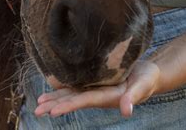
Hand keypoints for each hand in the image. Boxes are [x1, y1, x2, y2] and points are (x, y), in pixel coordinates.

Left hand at [34, 60, 160, 117]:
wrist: (149, 74)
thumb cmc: (147, 80)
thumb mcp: (142, 86)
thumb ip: (134, 97)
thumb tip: (126, 110)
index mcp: (107, 97)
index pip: (84, 101)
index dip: (68, 105)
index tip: (53, 112)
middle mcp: (98, 95)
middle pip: (73, 100)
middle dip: (55, 105)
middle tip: (37, 109)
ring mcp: (96, 89)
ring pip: (72, 93)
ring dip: (56, 98)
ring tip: (40, 102)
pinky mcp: (96, 81)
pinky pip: (77, 84)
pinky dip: (64, 87)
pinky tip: (54, 86)